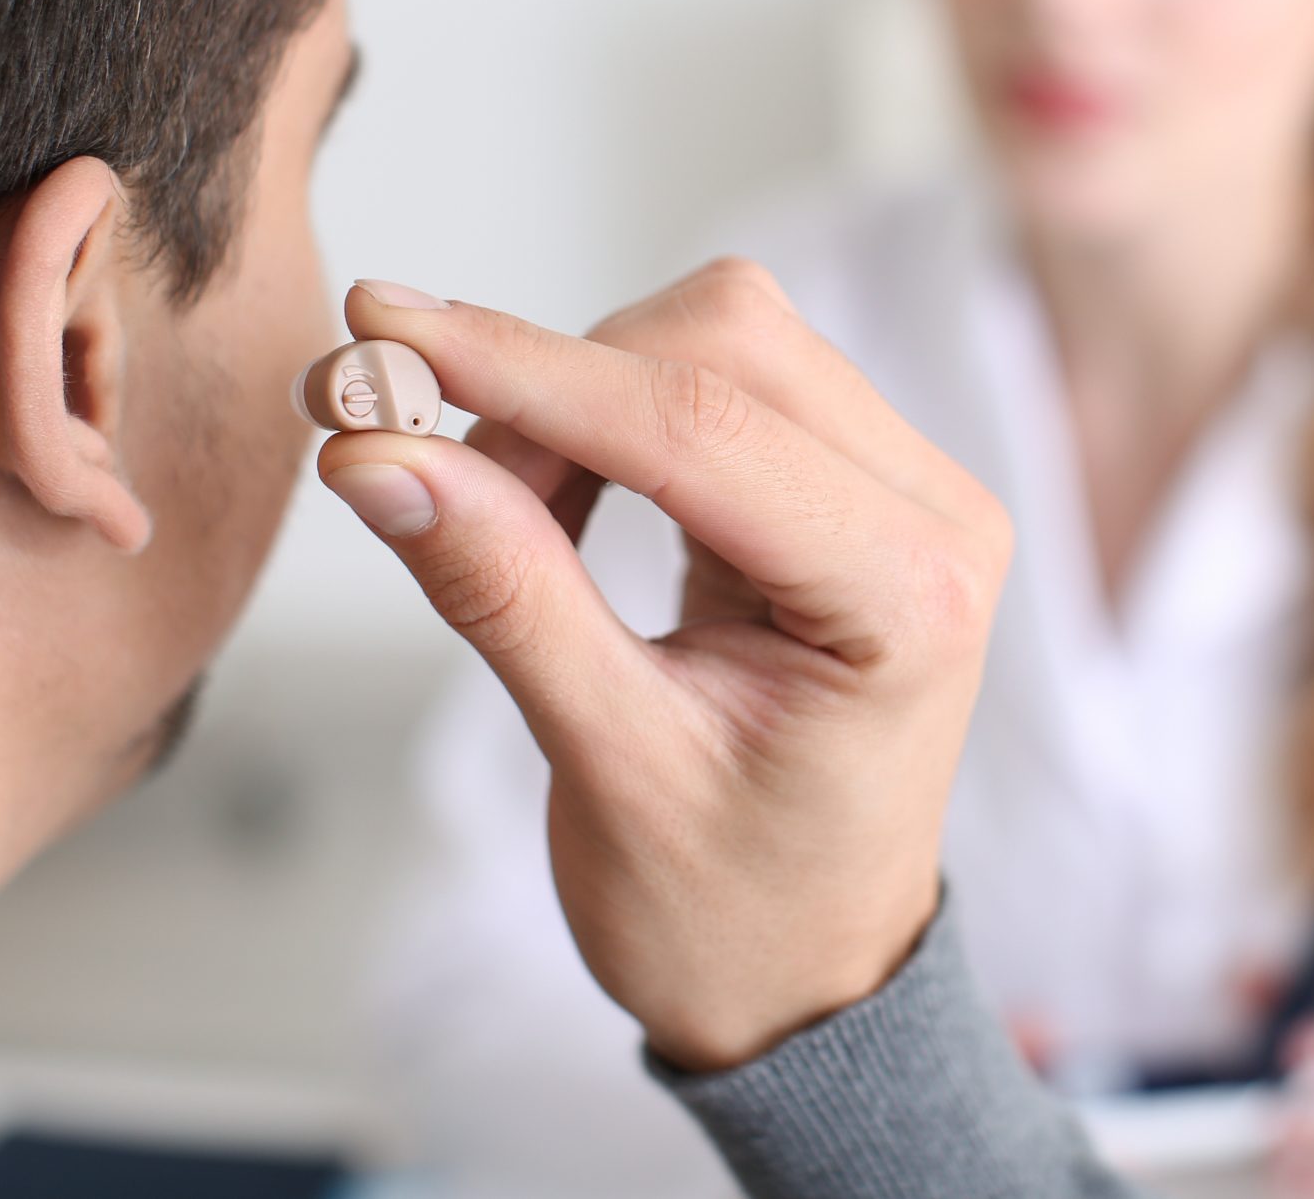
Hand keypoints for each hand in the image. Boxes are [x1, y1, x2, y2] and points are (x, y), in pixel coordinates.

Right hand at [318, 262, 1010, 1071]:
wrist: (807, 979)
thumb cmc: (731, 911)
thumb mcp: (609, 768)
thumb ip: (504, 594)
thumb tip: (376, 452)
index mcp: (910, 597)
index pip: (704, 426)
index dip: (526, 371)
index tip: (378, 333)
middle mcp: (937, 517)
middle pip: (727, 340)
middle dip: (553, 385)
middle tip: (425, 470)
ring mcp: (908, 490)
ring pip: (724, 338)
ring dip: (579, 394)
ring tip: (498, 513)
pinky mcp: (855, 483)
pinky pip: (727, 381)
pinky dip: (613, 415)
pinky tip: (554, 500)